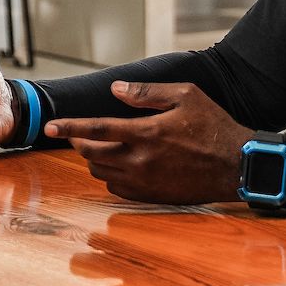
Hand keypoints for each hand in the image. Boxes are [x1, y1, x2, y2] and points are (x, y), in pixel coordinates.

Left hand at [46, 82, 250, 205]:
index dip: (68, 127)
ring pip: (101, 173)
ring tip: (102, 147)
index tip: (48, 126)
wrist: (237, 166)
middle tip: (78, 134)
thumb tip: (115, 89)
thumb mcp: (186, 96)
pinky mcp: (152, 196)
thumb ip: (146, 92)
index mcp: (146, 132)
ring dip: (94, 159)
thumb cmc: (214, 126)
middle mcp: (141, 160)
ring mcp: (145, 181)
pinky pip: (116, 189)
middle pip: (91, 154)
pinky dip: (110, 176)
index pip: (96, 129)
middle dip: (78, 142)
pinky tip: (120, 165)